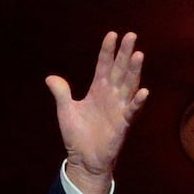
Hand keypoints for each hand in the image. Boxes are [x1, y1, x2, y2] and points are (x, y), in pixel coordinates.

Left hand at [45, 31, 148, 193]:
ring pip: (129, 85)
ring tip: (138, 54)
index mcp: (97, 90)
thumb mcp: (66, 110)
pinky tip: (143, 91)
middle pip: (119, 70)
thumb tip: (50, 77)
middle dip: (124, 54)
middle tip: (131, 35)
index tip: (112, 35)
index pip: (103, 66)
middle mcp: (111, 96)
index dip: (107, 51)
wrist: (83, 158)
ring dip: (134, 71)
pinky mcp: (122, 123)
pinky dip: (137, 101)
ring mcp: (118, 108)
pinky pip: (132, 110)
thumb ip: (61, 93)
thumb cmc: (77, 134)